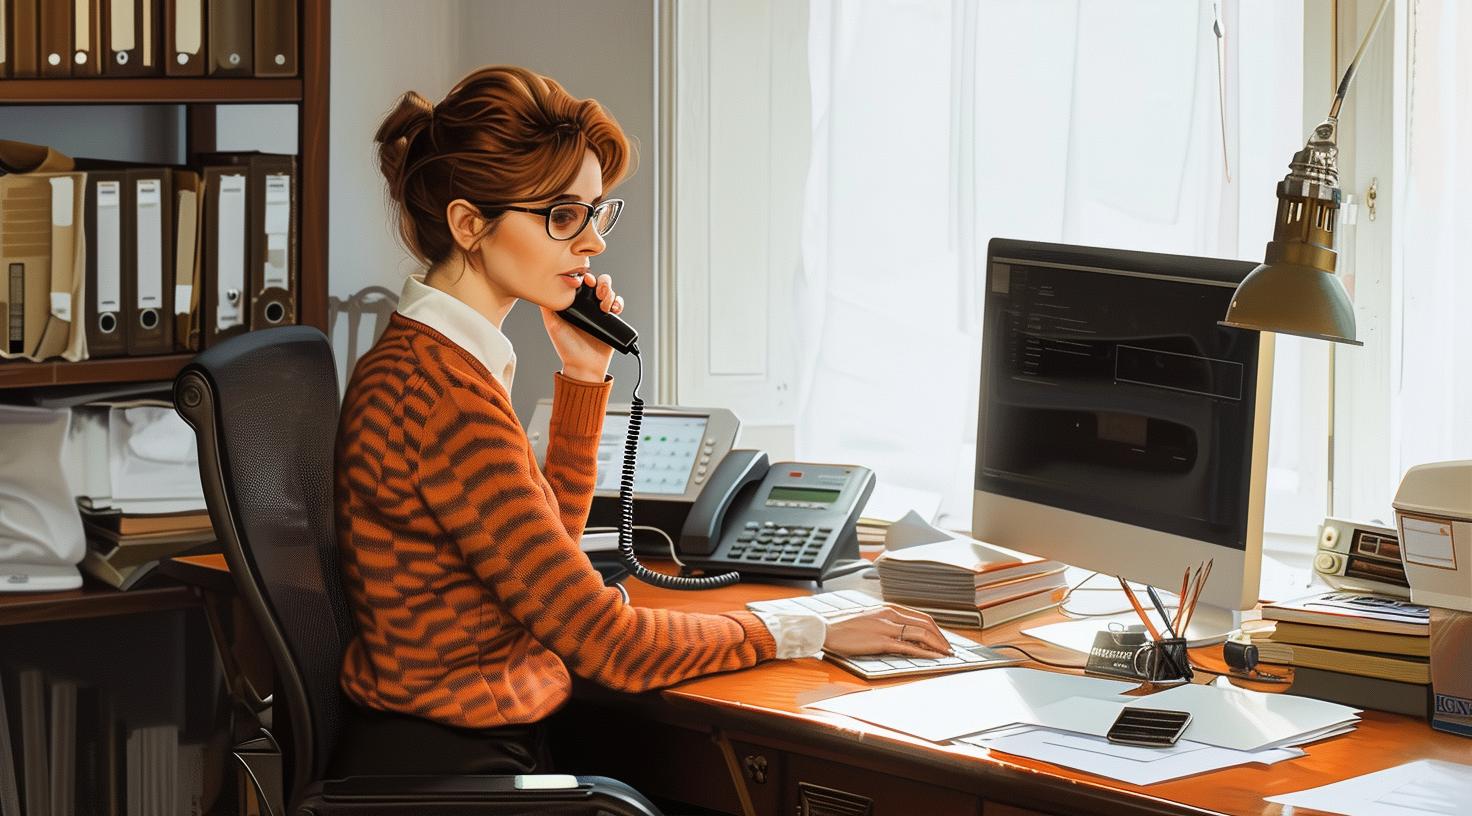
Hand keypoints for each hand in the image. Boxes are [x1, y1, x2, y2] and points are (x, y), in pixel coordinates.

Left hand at [540, 272, 625, 381]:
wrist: (584, 365)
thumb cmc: (566, 347)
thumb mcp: (552, 324)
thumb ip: (547, 307)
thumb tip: (540, 288)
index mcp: (574, 303)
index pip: (581, 281)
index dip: (585, 277)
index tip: (585, 282)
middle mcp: (587, 304)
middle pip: (598, 282)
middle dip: (601, 283)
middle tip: (598, 293)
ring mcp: (599, 311)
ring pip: (609, 291)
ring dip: (610, 292)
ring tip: (604, 306)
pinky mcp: (611, 320)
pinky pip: (618, 304)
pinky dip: (618, 303)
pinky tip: (613, 310)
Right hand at [822, 604, 951, 658]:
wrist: (826, 629)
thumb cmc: (845, 626)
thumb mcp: (870, 619)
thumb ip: (887, 622)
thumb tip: (904, 633)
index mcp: (888, 608)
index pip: (922, 616)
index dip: (937, 629)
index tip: (943, 640)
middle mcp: (890, 614)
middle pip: (926, 624)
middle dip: (942, 638)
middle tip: (949, 649)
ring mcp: (886, 627)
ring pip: (921, 634)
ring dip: (937, 645)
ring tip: (946, 655)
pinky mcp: (881, 641)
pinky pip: (908, 647)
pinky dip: (924, 652)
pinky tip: (933, 657)